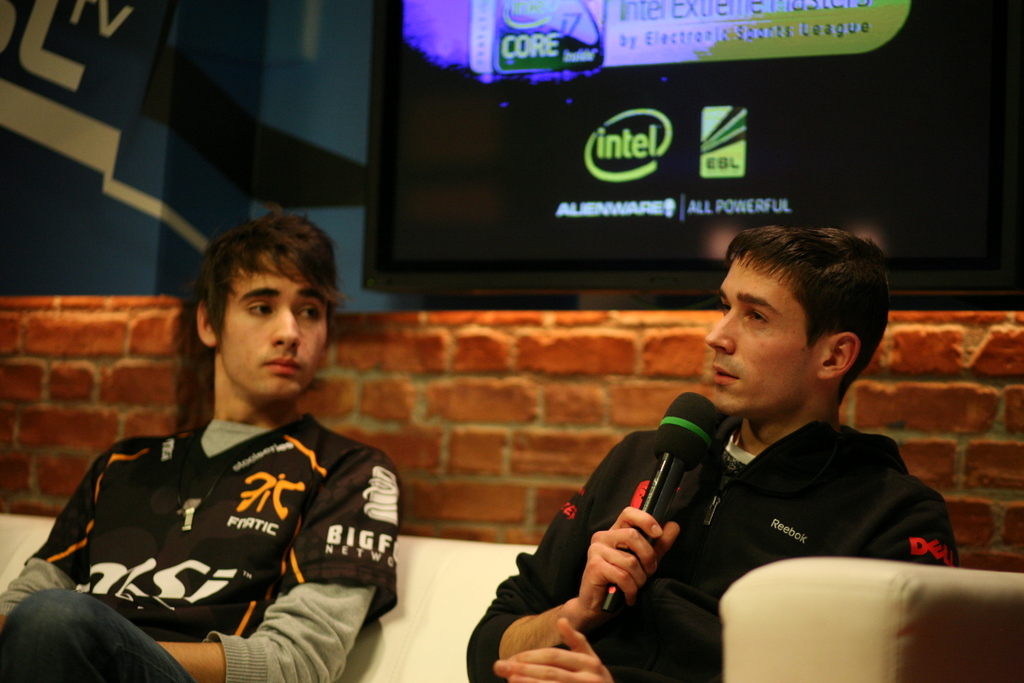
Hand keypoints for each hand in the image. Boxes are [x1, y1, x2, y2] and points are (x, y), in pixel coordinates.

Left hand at [494, 618, 613, 682]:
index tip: (512, 657)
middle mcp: (588, 679)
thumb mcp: (592, 660)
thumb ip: (577, 641)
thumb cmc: (598, 681)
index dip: (531, 656)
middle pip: (550, 672)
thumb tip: (561, 621)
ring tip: (510, 679)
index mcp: (590, 663)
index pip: (554, 656)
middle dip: (523, 669)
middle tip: (500, 666)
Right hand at [568, 506, 678, 628]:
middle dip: (648, 557)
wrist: (596, 607)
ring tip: (634, 587)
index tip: (658, 533)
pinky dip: (630, 589)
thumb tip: (674, 525)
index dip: (645, 520)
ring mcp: (596, 550)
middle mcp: (603, 537)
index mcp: (615, 532)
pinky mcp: (594, 566)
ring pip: (630, 561)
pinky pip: (622, 576)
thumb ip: (658, 545)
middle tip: (649, 572)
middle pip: (633, 536)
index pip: (629, 513)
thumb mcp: (644, 562)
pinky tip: (628, 596)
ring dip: (639, 580)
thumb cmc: (619, 583)